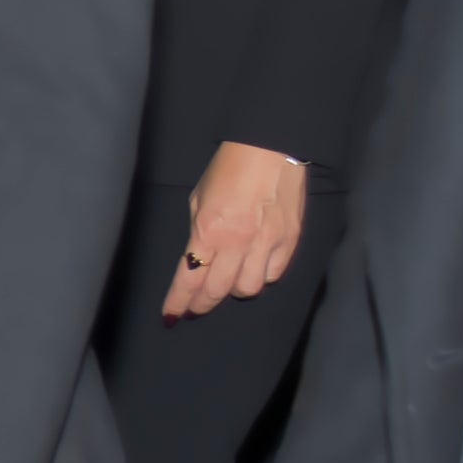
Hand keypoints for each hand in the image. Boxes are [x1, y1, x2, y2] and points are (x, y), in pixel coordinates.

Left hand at [162, 143, 311, 318]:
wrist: (269, 147)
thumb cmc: (228, 167)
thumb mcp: (199, 198)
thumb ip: (199, 231)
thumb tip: (198, 257)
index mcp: (209, 230)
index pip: (189, 279)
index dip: (178, 302)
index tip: (172, 316)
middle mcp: (238, 242)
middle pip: (218, 291)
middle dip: (202, 304)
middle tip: (195, 309)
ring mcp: (267, 242)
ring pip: (249, 288)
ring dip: (234, 290)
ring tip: (228, 282)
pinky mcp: (290, 239)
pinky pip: (274, 274)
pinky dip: (262, 276)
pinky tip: (255, 268)